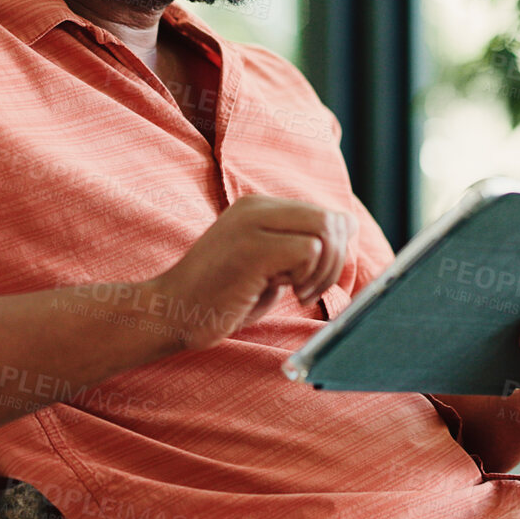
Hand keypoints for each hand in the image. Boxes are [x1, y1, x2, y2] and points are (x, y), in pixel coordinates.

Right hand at [143, 194, 354, 351]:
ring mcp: (253, 225)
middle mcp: (256, 207)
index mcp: (259, 207)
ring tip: (298, 292)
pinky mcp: (252, 248)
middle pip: (331, 220)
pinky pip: (309, 251)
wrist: (171, 311)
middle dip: (335, 261)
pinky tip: (286, 292)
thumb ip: (300, 244)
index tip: (311, 278)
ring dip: (323, 271)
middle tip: (309, 289)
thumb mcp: (266, 264)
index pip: (324, 214)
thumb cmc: (219, 296)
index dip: (333, 250)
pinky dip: (308, 277)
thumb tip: (349, 225)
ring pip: (325, 232)